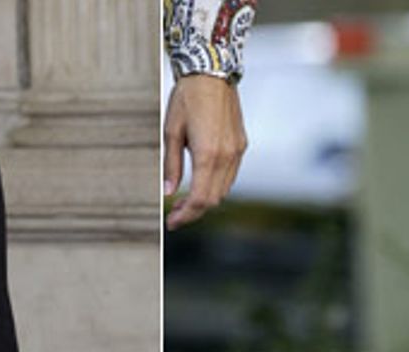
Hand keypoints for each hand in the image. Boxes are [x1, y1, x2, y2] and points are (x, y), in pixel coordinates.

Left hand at [164, 73, 247, 229]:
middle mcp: (227, 155)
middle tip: (174, 216)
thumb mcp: (171, 132)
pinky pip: (230, 176)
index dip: (185, 215)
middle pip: (213, 199)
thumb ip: (171, 165)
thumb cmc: (187, 99)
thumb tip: (168, 193)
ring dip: (205, 201)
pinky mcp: (240, 144)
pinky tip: (199, 184)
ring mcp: (237, 150)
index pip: (199, 199)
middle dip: (193, 212)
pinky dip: (215, 187)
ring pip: (223, 190)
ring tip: (183, 202)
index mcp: (208, 154)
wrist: (211, 72)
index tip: (171, 223)